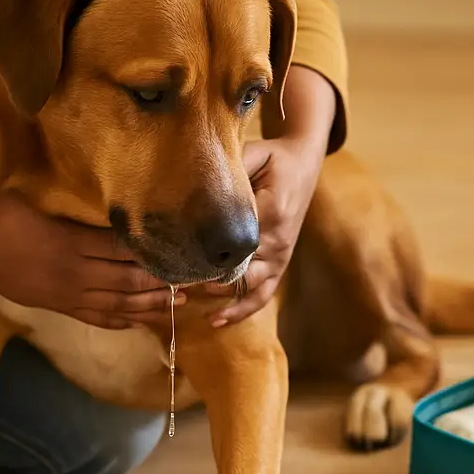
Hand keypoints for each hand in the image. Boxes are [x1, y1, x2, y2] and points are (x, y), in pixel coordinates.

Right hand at [0, 191, 183, 329]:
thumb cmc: (3, 217)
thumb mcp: (36, 198)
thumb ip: (70, 200)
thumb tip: (99, 183)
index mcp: (72, 241)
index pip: (122, 249)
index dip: (154, 253)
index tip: (182, 251)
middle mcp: (76, 271)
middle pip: (128, 280)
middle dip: (163, 283)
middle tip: (194, 283)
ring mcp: (68, 294)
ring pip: (118, 304)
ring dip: (150, 305)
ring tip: (179, 305)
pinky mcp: (60, 307)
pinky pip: (97, 318)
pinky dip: (121, 321)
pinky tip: (140, 322)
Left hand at [191, 135, 324, 326]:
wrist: (304, 166)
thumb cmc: (274, 158)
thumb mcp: (254, 153)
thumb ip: (231, 167)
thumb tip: (195, 176)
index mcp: (272, 212)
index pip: (234, 240)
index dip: (204, 250)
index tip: (174, 254)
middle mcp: (278, 240)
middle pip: (238, 267)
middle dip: (203, 274)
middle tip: (169, 278)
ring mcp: (281, 256)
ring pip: (247, 286)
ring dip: (218, 293)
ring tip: (185, 294)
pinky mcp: (279, 266)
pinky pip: (261, 296)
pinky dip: (240, 311)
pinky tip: (215, 320)